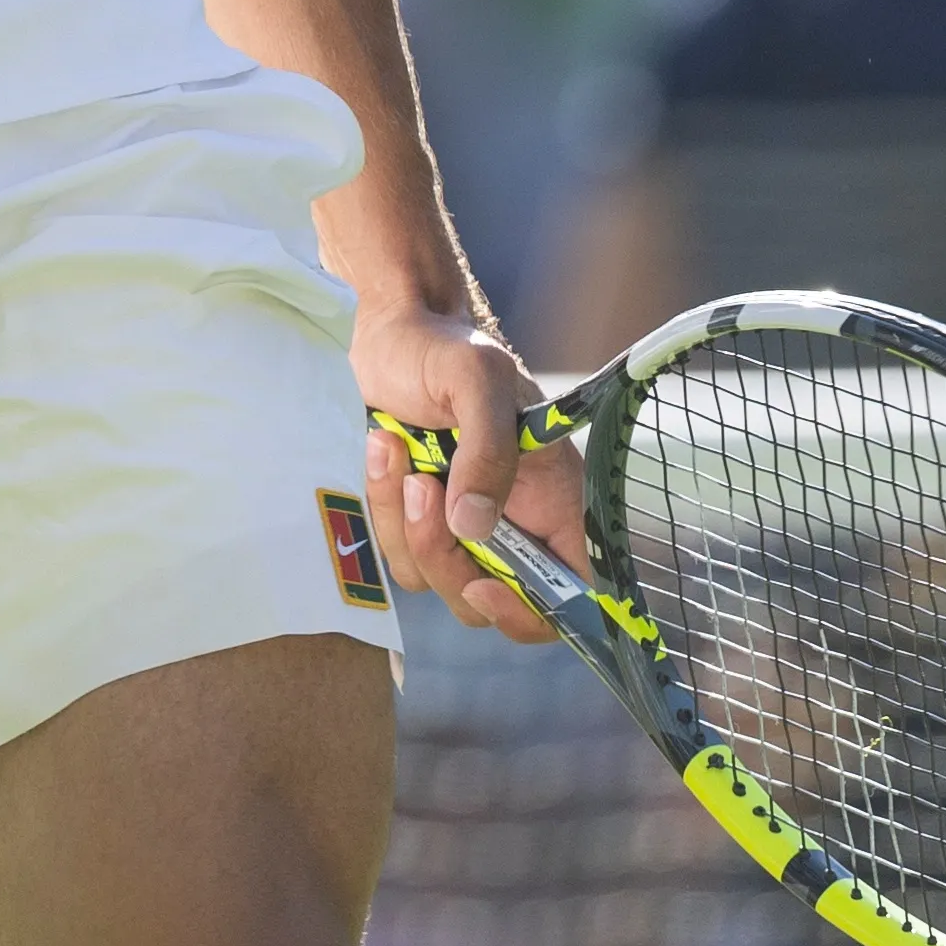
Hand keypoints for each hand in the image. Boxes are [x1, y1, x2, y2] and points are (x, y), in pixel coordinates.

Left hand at [353, 303, 587, 644]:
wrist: (384, 333)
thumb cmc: (445, 349)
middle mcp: (510, 527)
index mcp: (553, 503)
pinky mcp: (410, 522)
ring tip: (395, 450)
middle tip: (423, 488)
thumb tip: (473, 526)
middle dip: (445, 556)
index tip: (482, 581)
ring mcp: (457, 528)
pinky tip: (378, 452)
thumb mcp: (479, 380)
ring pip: (433, 578)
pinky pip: (393, 552)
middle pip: (487, 600)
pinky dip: (380, 509)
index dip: (530, 612)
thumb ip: (488, 449)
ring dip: (404, 522)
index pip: (568, 597)